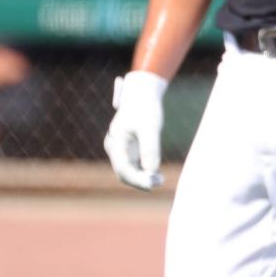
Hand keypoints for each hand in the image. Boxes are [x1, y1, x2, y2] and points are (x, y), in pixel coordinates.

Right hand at [104, 71, 167, 190]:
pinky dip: (146, 172)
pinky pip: (136, 166)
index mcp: (115, 142)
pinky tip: (158, 175)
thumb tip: (152, 170)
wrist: (142, 94)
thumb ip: (150, 147)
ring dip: (143, 178)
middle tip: (159, 182)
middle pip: (125, 172)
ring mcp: (122, 150)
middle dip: (140, 180)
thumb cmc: (145, 107)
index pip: (123, 167)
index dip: (137, 178)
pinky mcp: (131, 150)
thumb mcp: (150, 125)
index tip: (152, 183)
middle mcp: (116, 149)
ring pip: (130, 171)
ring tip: (160, 180)